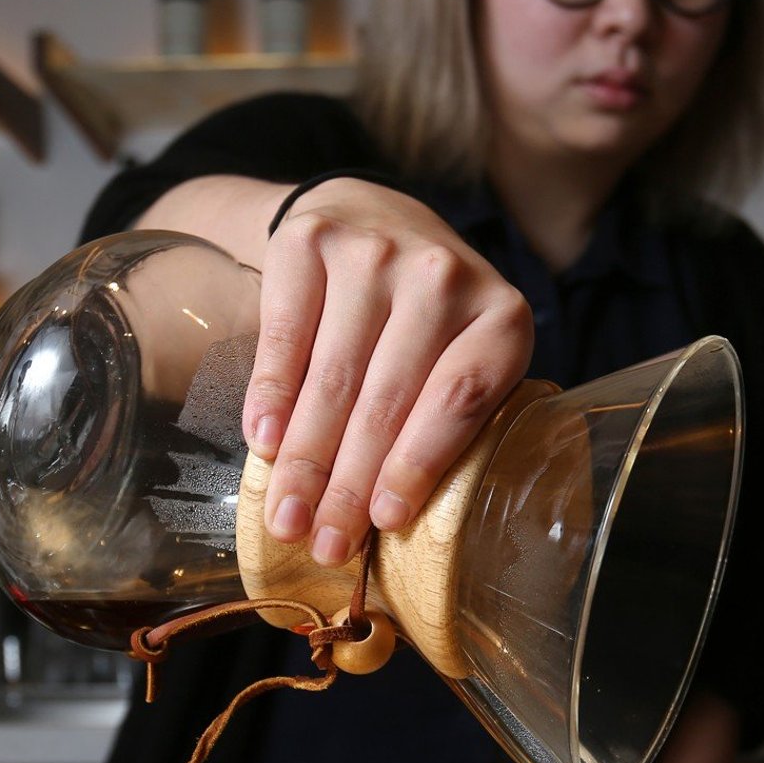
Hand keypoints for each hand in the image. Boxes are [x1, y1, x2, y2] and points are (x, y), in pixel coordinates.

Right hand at [243, 177, 533, 565]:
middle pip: (388, 401)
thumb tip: (388, 523)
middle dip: (349, 486)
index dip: (419, 463)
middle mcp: (442, 277)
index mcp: (500, 317)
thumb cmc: (424, 321)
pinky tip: (263, 444)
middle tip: (323, 546)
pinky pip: (285, 336)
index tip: (386, 521)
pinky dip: (271, 397)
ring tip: (286, 518)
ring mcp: (374, 252)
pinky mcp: (310, 243)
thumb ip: (445, 421)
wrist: (371, 216)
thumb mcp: (461, 359)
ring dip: (305, 459)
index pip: (460, 399)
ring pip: (334, 378)